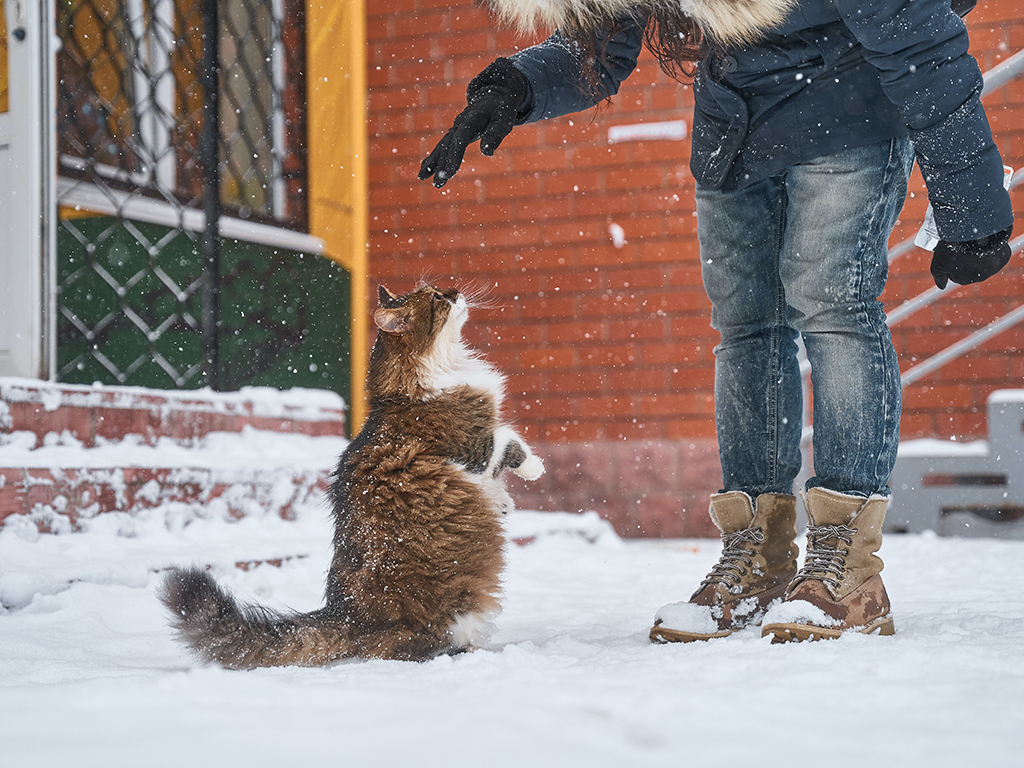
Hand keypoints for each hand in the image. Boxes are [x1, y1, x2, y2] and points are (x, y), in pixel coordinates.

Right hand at [418, 58, 528, 187]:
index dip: (454, 156)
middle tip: (438, 183)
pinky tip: (425, 171)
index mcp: (471, 119)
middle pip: (448, 146)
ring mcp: (455, 128)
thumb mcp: (504, 119)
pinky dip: (433, 158)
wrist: (493, 95)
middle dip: (442, 164)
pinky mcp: (454, 134)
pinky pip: (442, 147)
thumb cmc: (501, 109)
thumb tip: (487, 153)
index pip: (460, 140)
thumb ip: (496, 134)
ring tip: (422, 177)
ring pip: (442, 146)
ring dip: (433, 163)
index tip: (449, 173)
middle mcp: (459, 124)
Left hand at [930, 225, 1013, 288]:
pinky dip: (992, 249)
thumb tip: (941, 286)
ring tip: (973, 243)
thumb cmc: (953, 248)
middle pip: (971, 269)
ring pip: (985, 262)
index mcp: (963, 279)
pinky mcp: (1003, 258)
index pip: (956, 274)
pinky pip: (997, 254)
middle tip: (962, 246)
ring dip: (980, 254)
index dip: (953, 262)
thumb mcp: (938, 263)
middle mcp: (980, 277)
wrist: (973, 233)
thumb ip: (939, 276)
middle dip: (967, 260)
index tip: (952, 253)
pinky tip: (986, 242)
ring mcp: (993, 268)